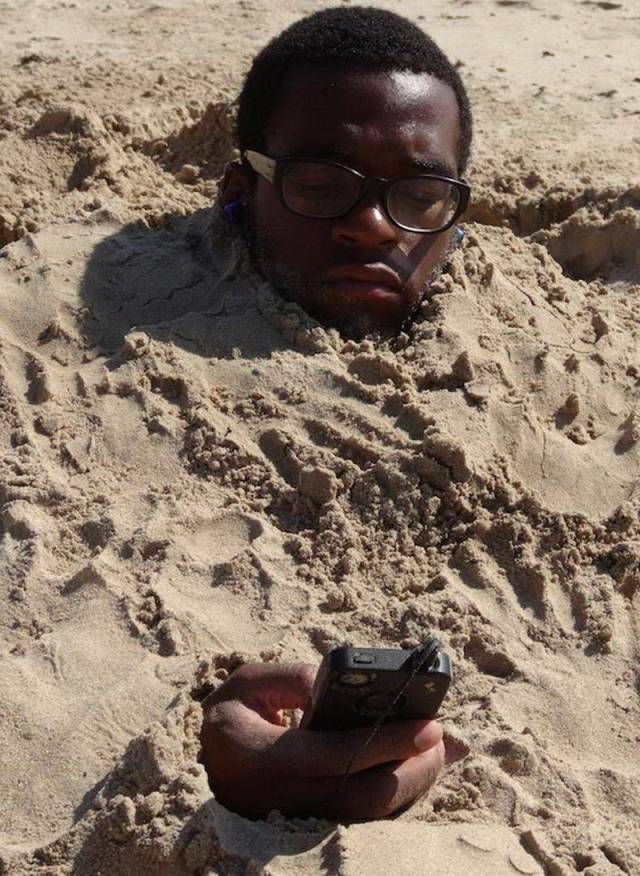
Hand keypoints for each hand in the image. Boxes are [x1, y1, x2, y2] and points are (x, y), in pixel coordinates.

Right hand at [199, 661, 444, 821]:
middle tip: (442, 739)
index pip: (337, 755)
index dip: (387, 741)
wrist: (210, 765)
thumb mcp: (247, 684)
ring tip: (442, 752)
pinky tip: (421, 767)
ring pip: (370, 817)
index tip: (428, 725)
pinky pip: (366, 818)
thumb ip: (292, 677)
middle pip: (364, 798)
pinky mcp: (315, 826)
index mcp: (265, 759)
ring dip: (413, 786)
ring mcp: (301, 820)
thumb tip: (340, 686)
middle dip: (413, 771)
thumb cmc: (230, 717)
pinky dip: (400, 794)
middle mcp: (285, 799)